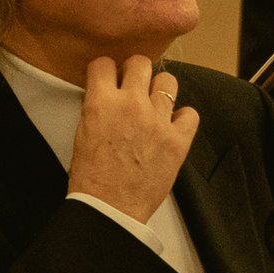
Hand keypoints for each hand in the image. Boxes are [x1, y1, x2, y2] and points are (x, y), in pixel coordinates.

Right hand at [67, 56, 195, 224]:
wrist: (109, 209)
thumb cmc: (92, 178)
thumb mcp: (83, 134)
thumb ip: (97, 108)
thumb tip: (107, 95)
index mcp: (101, 103)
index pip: (104, 64)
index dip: (106, 71)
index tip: (109, 79)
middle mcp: (131, 105)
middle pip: (141, 63)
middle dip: (135, 72)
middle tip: (133, 87)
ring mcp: (158, 122)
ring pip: (168, 82)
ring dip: (160, 91)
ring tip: (154, 106)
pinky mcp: (178, 141)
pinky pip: (190, 114)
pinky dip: (183, 118)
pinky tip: (172, 127)